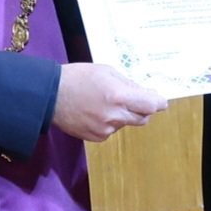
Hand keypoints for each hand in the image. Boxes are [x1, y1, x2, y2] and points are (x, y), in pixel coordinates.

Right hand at [52, 64, 167, 141]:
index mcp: (119, 97)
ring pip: (126, 124)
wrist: (50, 96)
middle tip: (132, 98)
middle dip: (142, 108)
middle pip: (143, 118)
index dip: (158, 103)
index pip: (151, 106)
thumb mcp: (107, 72)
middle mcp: (115, 116)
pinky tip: (95, 112)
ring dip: (123, 115)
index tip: (161, 101)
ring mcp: (105, 129)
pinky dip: (109, 123)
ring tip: (104, 102)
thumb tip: (147, 94)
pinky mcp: (96, 137)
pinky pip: (112, 131)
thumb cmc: (78, 78)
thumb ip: (129, 85)